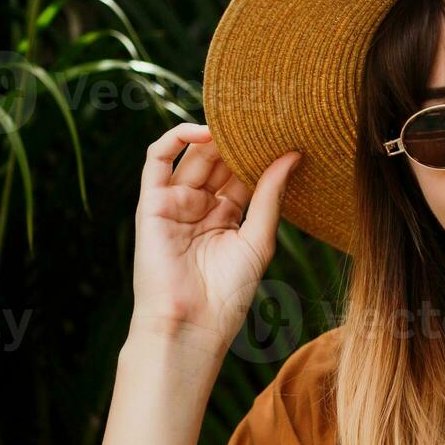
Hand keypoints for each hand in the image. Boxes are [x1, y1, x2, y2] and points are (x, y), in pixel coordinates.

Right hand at [129, 122, 300, 356]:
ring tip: (240, 123)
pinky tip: (204, 131)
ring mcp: (175, 203)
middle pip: (220, 161)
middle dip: (239, 141)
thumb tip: (293, 156)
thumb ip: (270, 196)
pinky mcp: (151, 203)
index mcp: (227, 216)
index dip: (260, 154)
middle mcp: (200, 206)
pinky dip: (176, 139)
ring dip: (214, 136)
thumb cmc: (227, 294)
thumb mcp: (258, 240)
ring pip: (194, 156)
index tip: (284, 133)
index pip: (244, 174)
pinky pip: (157, 160)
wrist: (190, 324)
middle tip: (264, 120)